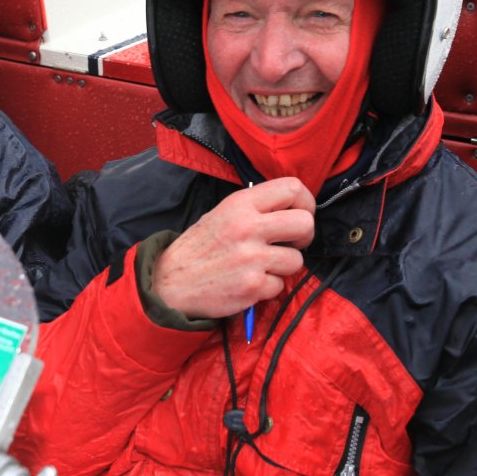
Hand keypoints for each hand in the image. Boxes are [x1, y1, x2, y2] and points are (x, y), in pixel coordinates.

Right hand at [150, 178, 315, 319]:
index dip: (306, 202)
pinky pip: (280, 285)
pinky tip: (249, 282)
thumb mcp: (222, 213)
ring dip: (284, 267)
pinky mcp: (252, 286)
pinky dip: (268, 287)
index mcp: (240, 203)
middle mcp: (248, 227)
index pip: (292, 188)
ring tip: (262, 266)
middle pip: (305, 223)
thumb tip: (293, 209)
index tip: (300, 214)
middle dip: (304, 236)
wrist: (170, 283)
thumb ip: (256, 208)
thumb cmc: (200, 247)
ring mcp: (251, 258)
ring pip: (297, 260)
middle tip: (291, 243)